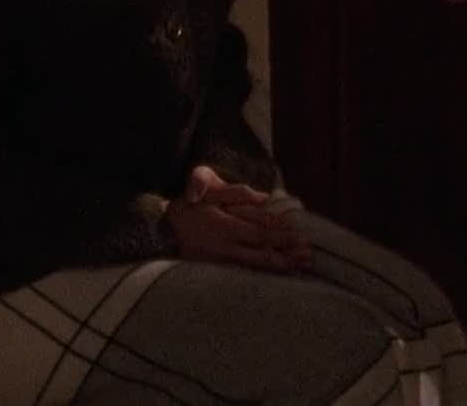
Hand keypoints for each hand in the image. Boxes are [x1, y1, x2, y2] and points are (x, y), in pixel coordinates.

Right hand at [164, 166, 311, 271]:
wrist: (159, 230)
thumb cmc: (187, 208)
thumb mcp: (207, 190)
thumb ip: (236, 193)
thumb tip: (264, 197)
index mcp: (225, 224)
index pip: (259, 229)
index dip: (281, 233)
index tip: (299, 235)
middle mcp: (224, 245)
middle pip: (261, 251)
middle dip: (286, 253)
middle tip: (308, 254)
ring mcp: (219, 261)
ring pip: (254, 265)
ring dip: (278, 266)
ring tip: (299, 267)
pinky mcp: (215, 271)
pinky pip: (243, 276)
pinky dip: (262, 276)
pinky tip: (276, 276)